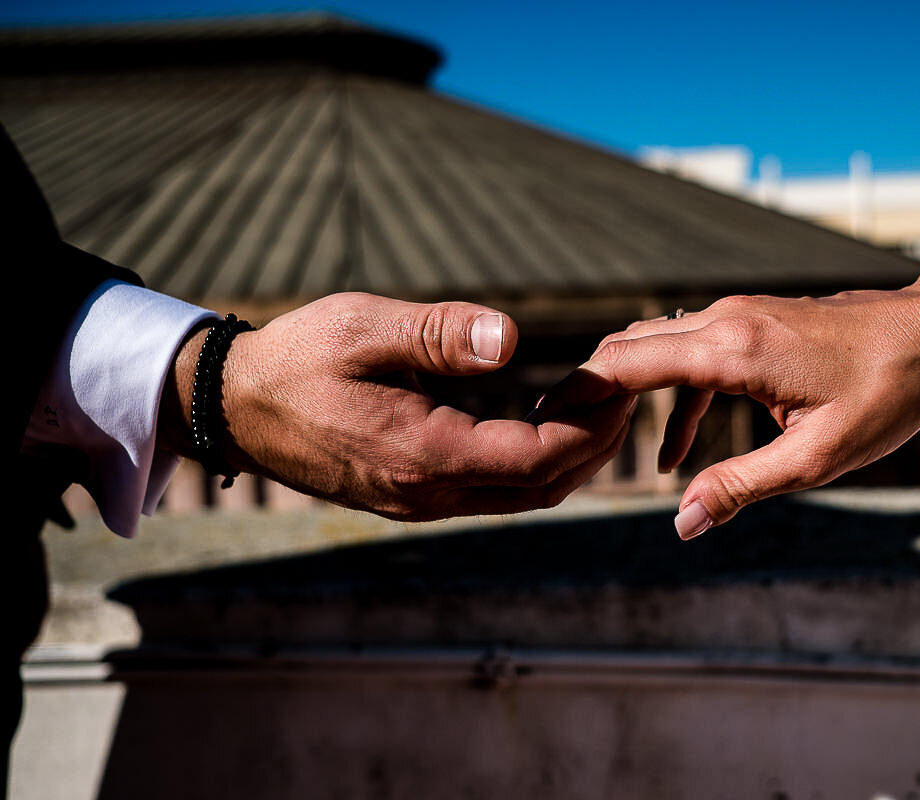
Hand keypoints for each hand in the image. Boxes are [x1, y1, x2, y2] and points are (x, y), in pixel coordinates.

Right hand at [163, 292, 635, 519]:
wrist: (235, 408)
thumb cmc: (296, 359)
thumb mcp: (362, 328)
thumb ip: (438, 334)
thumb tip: (511, 336)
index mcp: (422, 454)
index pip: (537, 457)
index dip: (588, 424)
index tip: (615, 382)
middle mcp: (427, 493)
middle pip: (542, 486)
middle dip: (593, 443)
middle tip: (621, 392)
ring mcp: (420, 502)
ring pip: (522, 496)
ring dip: (567, 456)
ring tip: (591, 403)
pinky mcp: (414, 497)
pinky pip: (494, 493)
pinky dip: (532, 462)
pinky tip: (538, 419)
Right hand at [534, 285, 919, 538]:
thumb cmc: (886, 393)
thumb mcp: (816, 457)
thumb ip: (740, 487)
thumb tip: (681, 523)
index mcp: (732, 348)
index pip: (625, 364)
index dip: (576, 394)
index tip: (539, 424)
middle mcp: (723, 319)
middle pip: (627, 347)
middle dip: (585, 392)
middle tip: (550, 438)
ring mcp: (736, 315)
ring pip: (654, 345)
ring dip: (624, 391)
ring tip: (596, 444)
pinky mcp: (751, 321)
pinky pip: (689, 352)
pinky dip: (670, 396)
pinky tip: (677, 451)